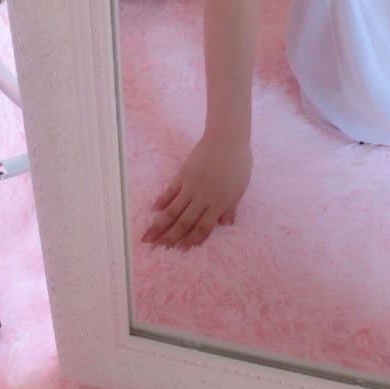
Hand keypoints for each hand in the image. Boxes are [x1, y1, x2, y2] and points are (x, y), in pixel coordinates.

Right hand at [141, 134, 252, 250]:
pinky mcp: (183, 174)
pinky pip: (170, 191)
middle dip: (171, 237)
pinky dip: (161, 201)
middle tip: (159, 249)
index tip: (181, 250)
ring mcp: (190, 186)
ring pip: (173, 210)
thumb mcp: (240, 188)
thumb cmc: (239, 162)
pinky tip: (154, 211)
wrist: (227, 138)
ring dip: (160, 225)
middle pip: (184, 222)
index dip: (192, 240)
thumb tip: (226, 224)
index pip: (203, 227)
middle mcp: (202, 198)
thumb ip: (231, 207)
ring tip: (148, 237)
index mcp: (219, 203)